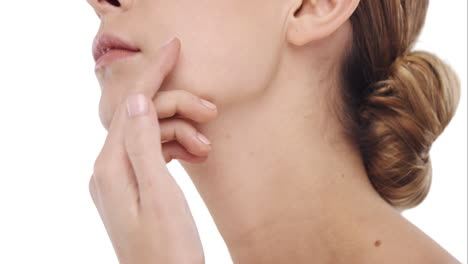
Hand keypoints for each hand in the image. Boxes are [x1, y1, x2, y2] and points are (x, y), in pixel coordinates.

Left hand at [89, 38, 205, 263]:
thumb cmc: (168, 251)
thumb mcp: (159, 194)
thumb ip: (144, 145)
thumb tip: (136, 100)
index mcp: (110, 168)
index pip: (132, 106)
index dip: (155, 74)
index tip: (174, 47)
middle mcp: (108, 170)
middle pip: (143, 118)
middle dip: (178, 108)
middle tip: (213, 112)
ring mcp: (120, 180)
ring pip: (151, 135)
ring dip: (181, 131)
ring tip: (208, 146)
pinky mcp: (134, 188)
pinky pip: (153, 154)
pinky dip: (175, 148)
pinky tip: (197, 154)